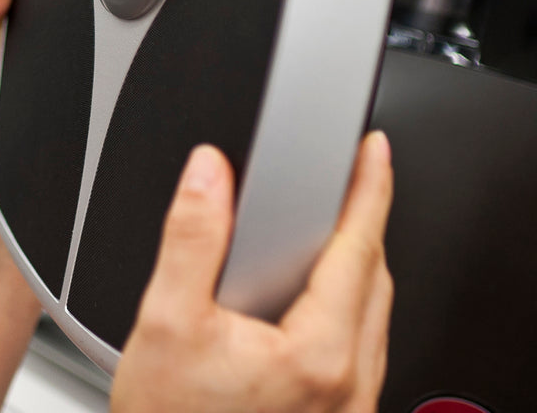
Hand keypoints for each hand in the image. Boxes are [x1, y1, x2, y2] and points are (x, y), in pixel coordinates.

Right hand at [110, 132, 393, 412]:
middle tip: (340, 184)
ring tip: (316, 238)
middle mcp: (348, 387)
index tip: (375, 153)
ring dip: (354, 272)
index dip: (370, 190)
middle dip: (360, 226)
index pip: (359, 250)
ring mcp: (347, 410)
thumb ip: (191, 238)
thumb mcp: (164, 321)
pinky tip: (303, 307)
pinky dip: (342, 313)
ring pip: (372, 321)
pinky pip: (359, 354)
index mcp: (317, 354)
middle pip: (375, 283)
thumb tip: (207, 175)